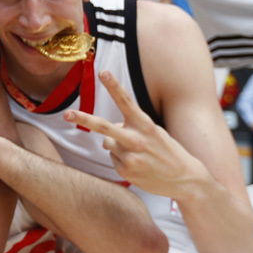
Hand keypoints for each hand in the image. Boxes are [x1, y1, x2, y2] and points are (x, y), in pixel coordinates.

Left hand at [65, 70, 209, 200]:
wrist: (186, 179)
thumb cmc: (167, 151)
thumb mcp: (154, 133)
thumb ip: (130, 129)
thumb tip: (105, 140)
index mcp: (146, 125)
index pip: (126, 102)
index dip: (114, 86)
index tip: (103, 72)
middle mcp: (137, 140)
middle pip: (104, 127)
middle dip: (83, 119)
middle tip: (66, 114)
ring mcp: (131, 157)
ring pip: (108, 143)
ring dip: (117, 146)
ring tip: (140, 154)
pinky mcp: (126, 172)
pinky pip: (113, 159)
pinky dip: (122, 160)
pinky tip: (139, 165)